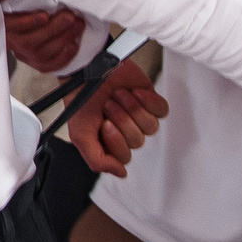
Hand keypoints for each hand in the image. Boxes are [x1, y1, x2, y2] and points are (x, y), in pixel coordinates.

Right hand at [4, 5, 87, 72]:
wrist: (29, 26)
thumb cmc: (21, 6)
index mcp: (3, 26)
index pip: (10, 27)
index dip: (27, 23)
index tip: (44, 15)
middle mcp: (12, 44)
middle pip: (29, 42)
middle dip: (53, 29)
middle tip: (70, 16)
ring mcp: (26, 56)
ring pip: (42, 53)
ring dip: (63, 38)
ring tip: (78, 25)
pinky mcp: (38, 64)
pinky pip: (51, 65)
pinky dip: (64, 56)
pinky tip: (74, 44)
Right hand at [66, 60, 167, 178]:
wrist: (88, 69)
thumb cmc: (80, 99)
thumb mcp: (80, 135)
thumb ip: (98, 160)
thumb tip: (120, 173)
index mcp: (109, 144)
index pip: (124, 157)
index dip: (116, 140)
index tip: (104, 124)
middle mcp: (126, 132)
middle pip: (137, 140)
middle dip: (122, 120)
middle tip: (108, 106)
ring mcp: (139, 116)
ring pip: (150, 127)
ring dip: (132, 108)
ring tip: (117, 96)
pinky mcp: (150, 100)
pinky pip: (161, 110)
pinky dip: (148, 101)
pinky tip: (133, 93)